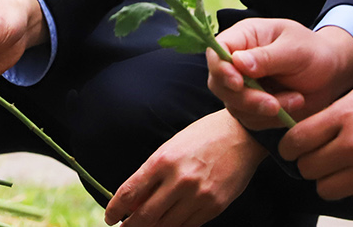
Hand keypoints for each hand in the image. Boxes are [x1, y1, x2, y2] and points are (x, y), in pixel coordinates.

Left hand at [104, 109, 264, 226]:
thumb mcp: (172, 147)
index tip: (110, 217)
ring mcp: (198, 196)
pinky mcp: (214, 207)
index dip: (115, 209)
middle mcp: (179, 180)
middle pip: (145, 216)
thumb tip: (134, 203)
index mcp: (164, 160)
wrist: (242, 134)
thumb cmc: (203, 137)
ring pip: (166, 226)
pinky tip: (167, 226)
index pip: (130, 192)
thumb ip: (153, 175)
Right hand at [206, 18, 352, 129]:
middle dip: (246, 98)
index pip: (216, 51)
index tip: (238, 83)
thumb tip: (237, 62)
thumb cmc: (313, 52)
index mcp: (243, 37)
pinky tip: (293, 106)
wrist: (332, 74)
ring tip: (296, 100)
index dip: (221, 69)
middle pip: (220, 84)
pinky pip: (250, 120)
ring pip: (234, 106)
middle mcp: (236, 62)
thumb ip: (267, 56)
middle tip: (274, 104)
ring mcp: (242, 87)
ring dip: (264, 110)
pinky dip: (272, 119)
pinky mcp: (252, 107)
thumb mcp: (294, 49)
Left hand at [279, 66, 352, 206]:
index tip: (291, 150)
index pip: (297, 141)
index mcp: (345, 116)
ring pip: (327, 190)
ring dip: (331, 180)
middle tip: (319, 158)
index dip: (289, 148)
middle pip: (309, 169)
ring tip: (345, 167)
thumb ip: (335, 114)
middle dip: (310, 164)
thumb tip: (309, 131)